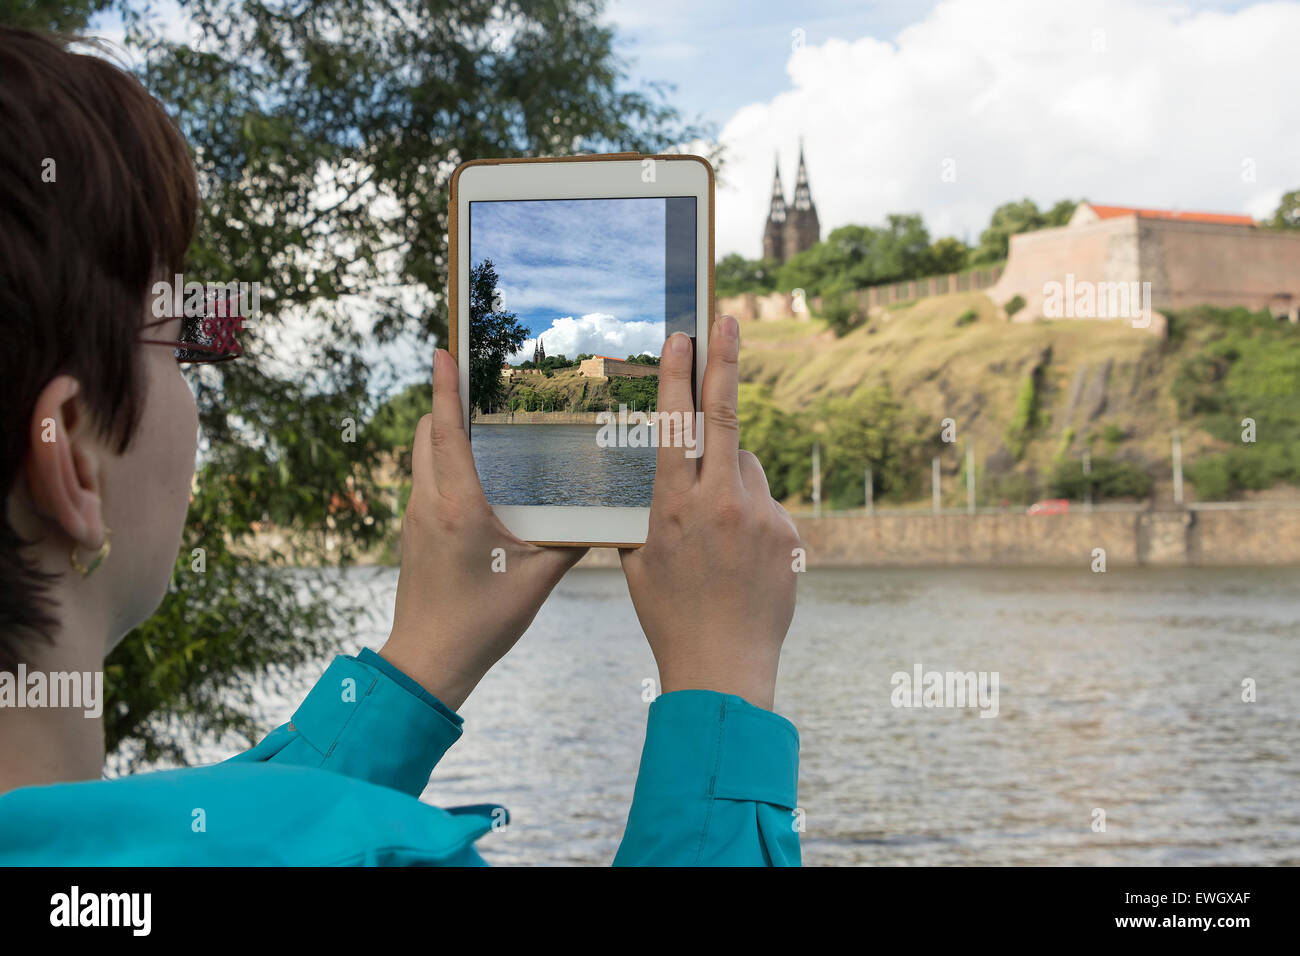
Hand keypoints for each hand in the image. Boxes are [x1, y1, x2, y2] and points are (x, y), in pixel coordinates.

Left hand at [379, 348, 585, 709]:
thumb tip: (604, 515)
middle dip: (443, 403)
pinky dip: (443, 463)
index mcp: (457, 506)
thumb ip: (570, 543)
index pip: (445, 431)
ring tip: (476, 420)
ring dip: (441, 434)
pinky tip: (474, 476)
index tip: (443, 351)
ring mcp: (414, 519)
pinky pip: (425, 483)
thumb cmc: (481, 623)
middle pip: (425, 435)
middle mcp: (428, 504)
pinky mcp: (413, 535)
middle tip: (473, 380)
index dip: (444, 388)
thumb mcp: (537, 580)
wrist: (428, 662)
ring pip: (421, 458)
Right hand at [619, 316, 800, 710]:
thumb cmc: (668, 613)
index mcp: (672, 506)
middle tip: (728, 320)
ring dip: (733, 477)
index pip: (675, 425)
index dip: (678, 376)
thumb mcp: (639, 557)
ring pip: (747, 465)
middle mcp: (718, 502)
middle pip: (726, 415)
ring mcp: (759, 516)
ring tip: (719, 534)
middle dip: (725, 361)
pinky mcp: (789, 534)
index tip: (683, 337)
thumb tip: (670, 474)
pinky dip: (754, 515)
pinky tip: (742, 558)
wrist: (723, 665)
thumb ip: (654, 509)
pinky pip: (768, 503)